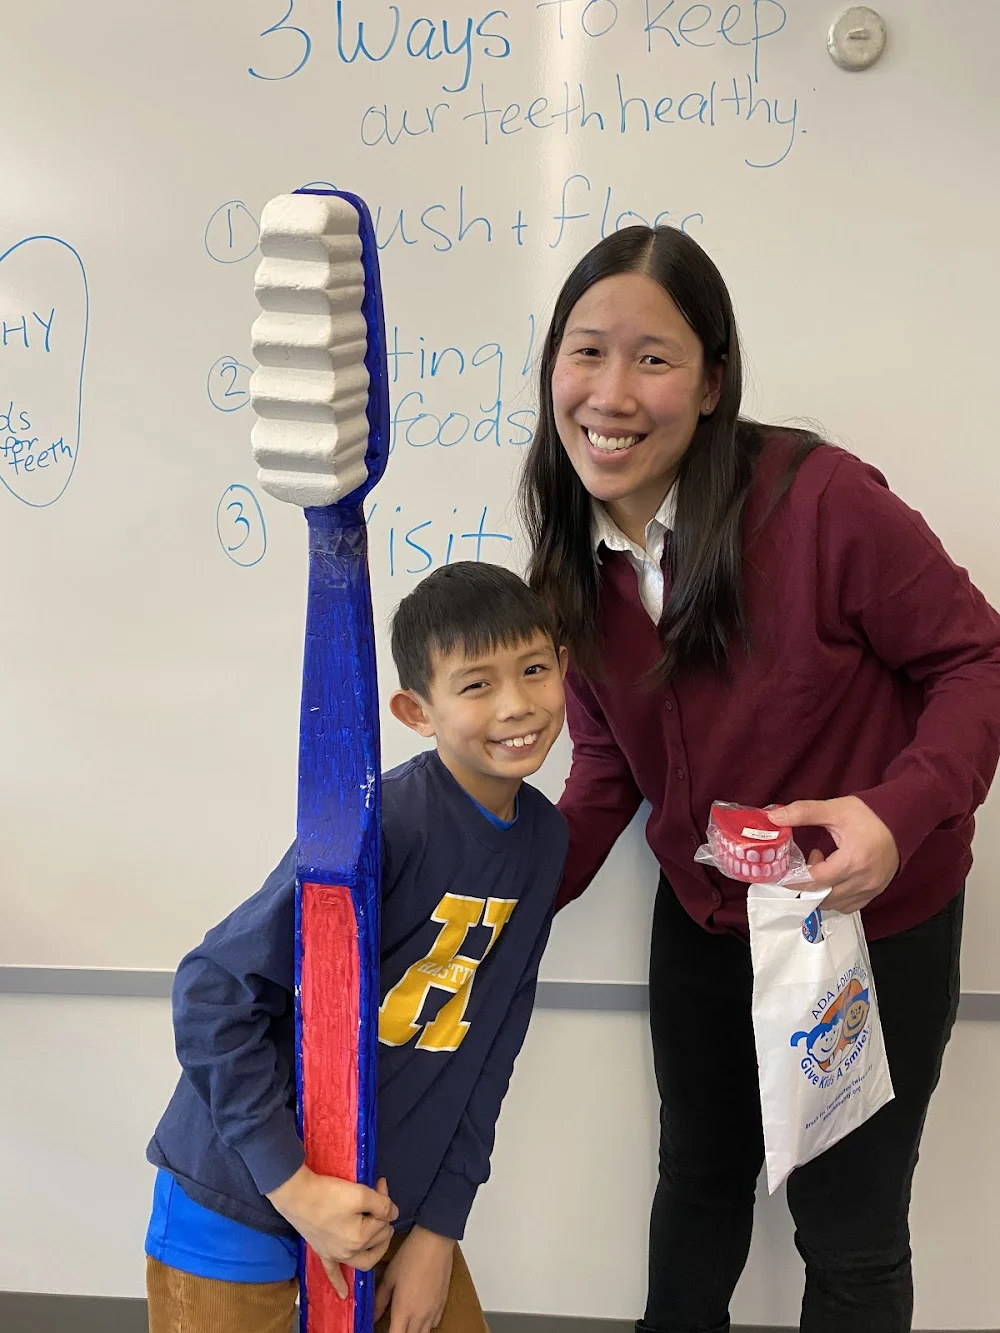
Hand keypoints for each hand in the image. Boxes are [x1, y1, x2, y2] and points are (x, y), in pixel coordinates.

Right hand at [266, 1166, 397, 1297]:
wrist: (296, 1195)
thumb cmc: (329, 1194)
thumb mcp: (360, 1193)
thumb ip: (382, 1205)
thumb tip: (393, 1214)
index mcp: (361, 1238)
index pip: (384, 1221)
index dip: (385, 1202)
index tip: (380, 1185)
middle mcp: (350, 1252)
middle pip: (377, 1238)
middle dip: (382, 1218)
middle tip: (380, 1198)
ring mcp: (335, 1255)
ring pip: (363, 1259)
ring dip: (375, 1249)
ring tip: (381, 1233)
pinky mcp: (322, 1252)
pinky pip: (332, 1273)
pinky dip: (339, 1283)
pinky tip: (344, 1294)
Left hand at [374, 1225, 454, 1331]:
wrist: (435, 1240)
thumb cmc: (412, 1255)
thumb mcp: (390, 1276)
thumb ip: (380, 1299)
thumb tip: (372, 1315)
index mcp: (404, 1310)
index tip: (381, 1332)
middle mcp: (420, 1315)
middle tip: (394, 1326)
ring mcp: (433, 1310)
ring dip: (414, 1332)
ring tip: (406, 1324)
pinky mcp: (443, 1303)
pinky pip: (435, 1323)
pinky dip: (426, 1324)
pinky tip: (420, 1315)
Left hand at [767, 796, 898, 913]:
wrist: (903, 818)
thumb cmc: (869, 814)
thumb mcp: (835, 809)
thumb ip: (803, 813)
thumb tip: (774, 818)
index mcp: (853, 860)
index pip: (816, 880)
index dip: (795, 879)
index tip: (781, 872)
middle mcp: (864, 880)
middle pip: (824, 896)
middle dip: (806, 886)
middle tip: (797, 869)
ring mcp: (872, 889)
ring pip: (836, 904)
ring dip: (820, 892)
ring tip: (819, 866)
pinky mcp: (876, 891)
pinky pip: (849, 905)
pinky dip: (835, 897)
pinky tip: (832, 878)